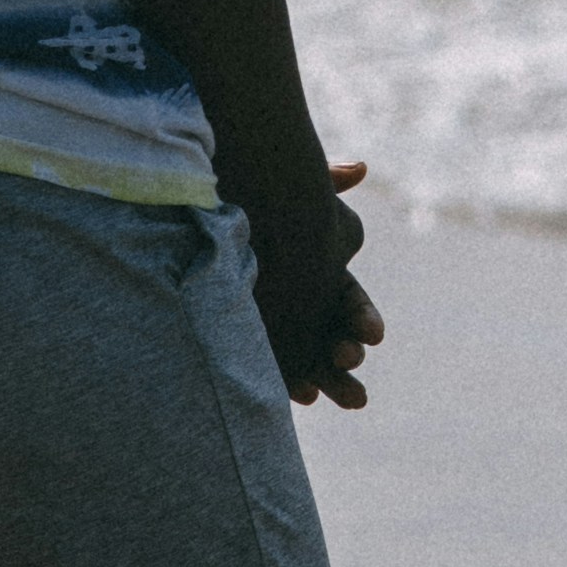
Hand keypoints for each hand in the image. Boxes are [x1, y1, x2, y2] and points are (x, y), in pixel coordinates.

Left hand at [249, 157, 383, 409]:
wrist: (192, 218)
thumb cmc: (243, 199)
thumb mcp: (282, 191)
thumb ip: (323, 182)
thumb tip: (361, 169)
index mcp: (317, 272)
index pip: (349, 301)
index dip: (362, 317)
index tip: (373, 333)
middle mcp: (301, 303)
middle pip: (336, 335)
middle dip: (349, 352)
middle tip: (350, 358)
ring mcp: (278, 327)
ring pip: (314, 359)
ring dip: (335, 378)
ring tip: (351, 397)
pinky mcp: (252, 345)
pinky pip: (279, 372)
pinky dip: (294, 384)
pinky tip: (304, 395)